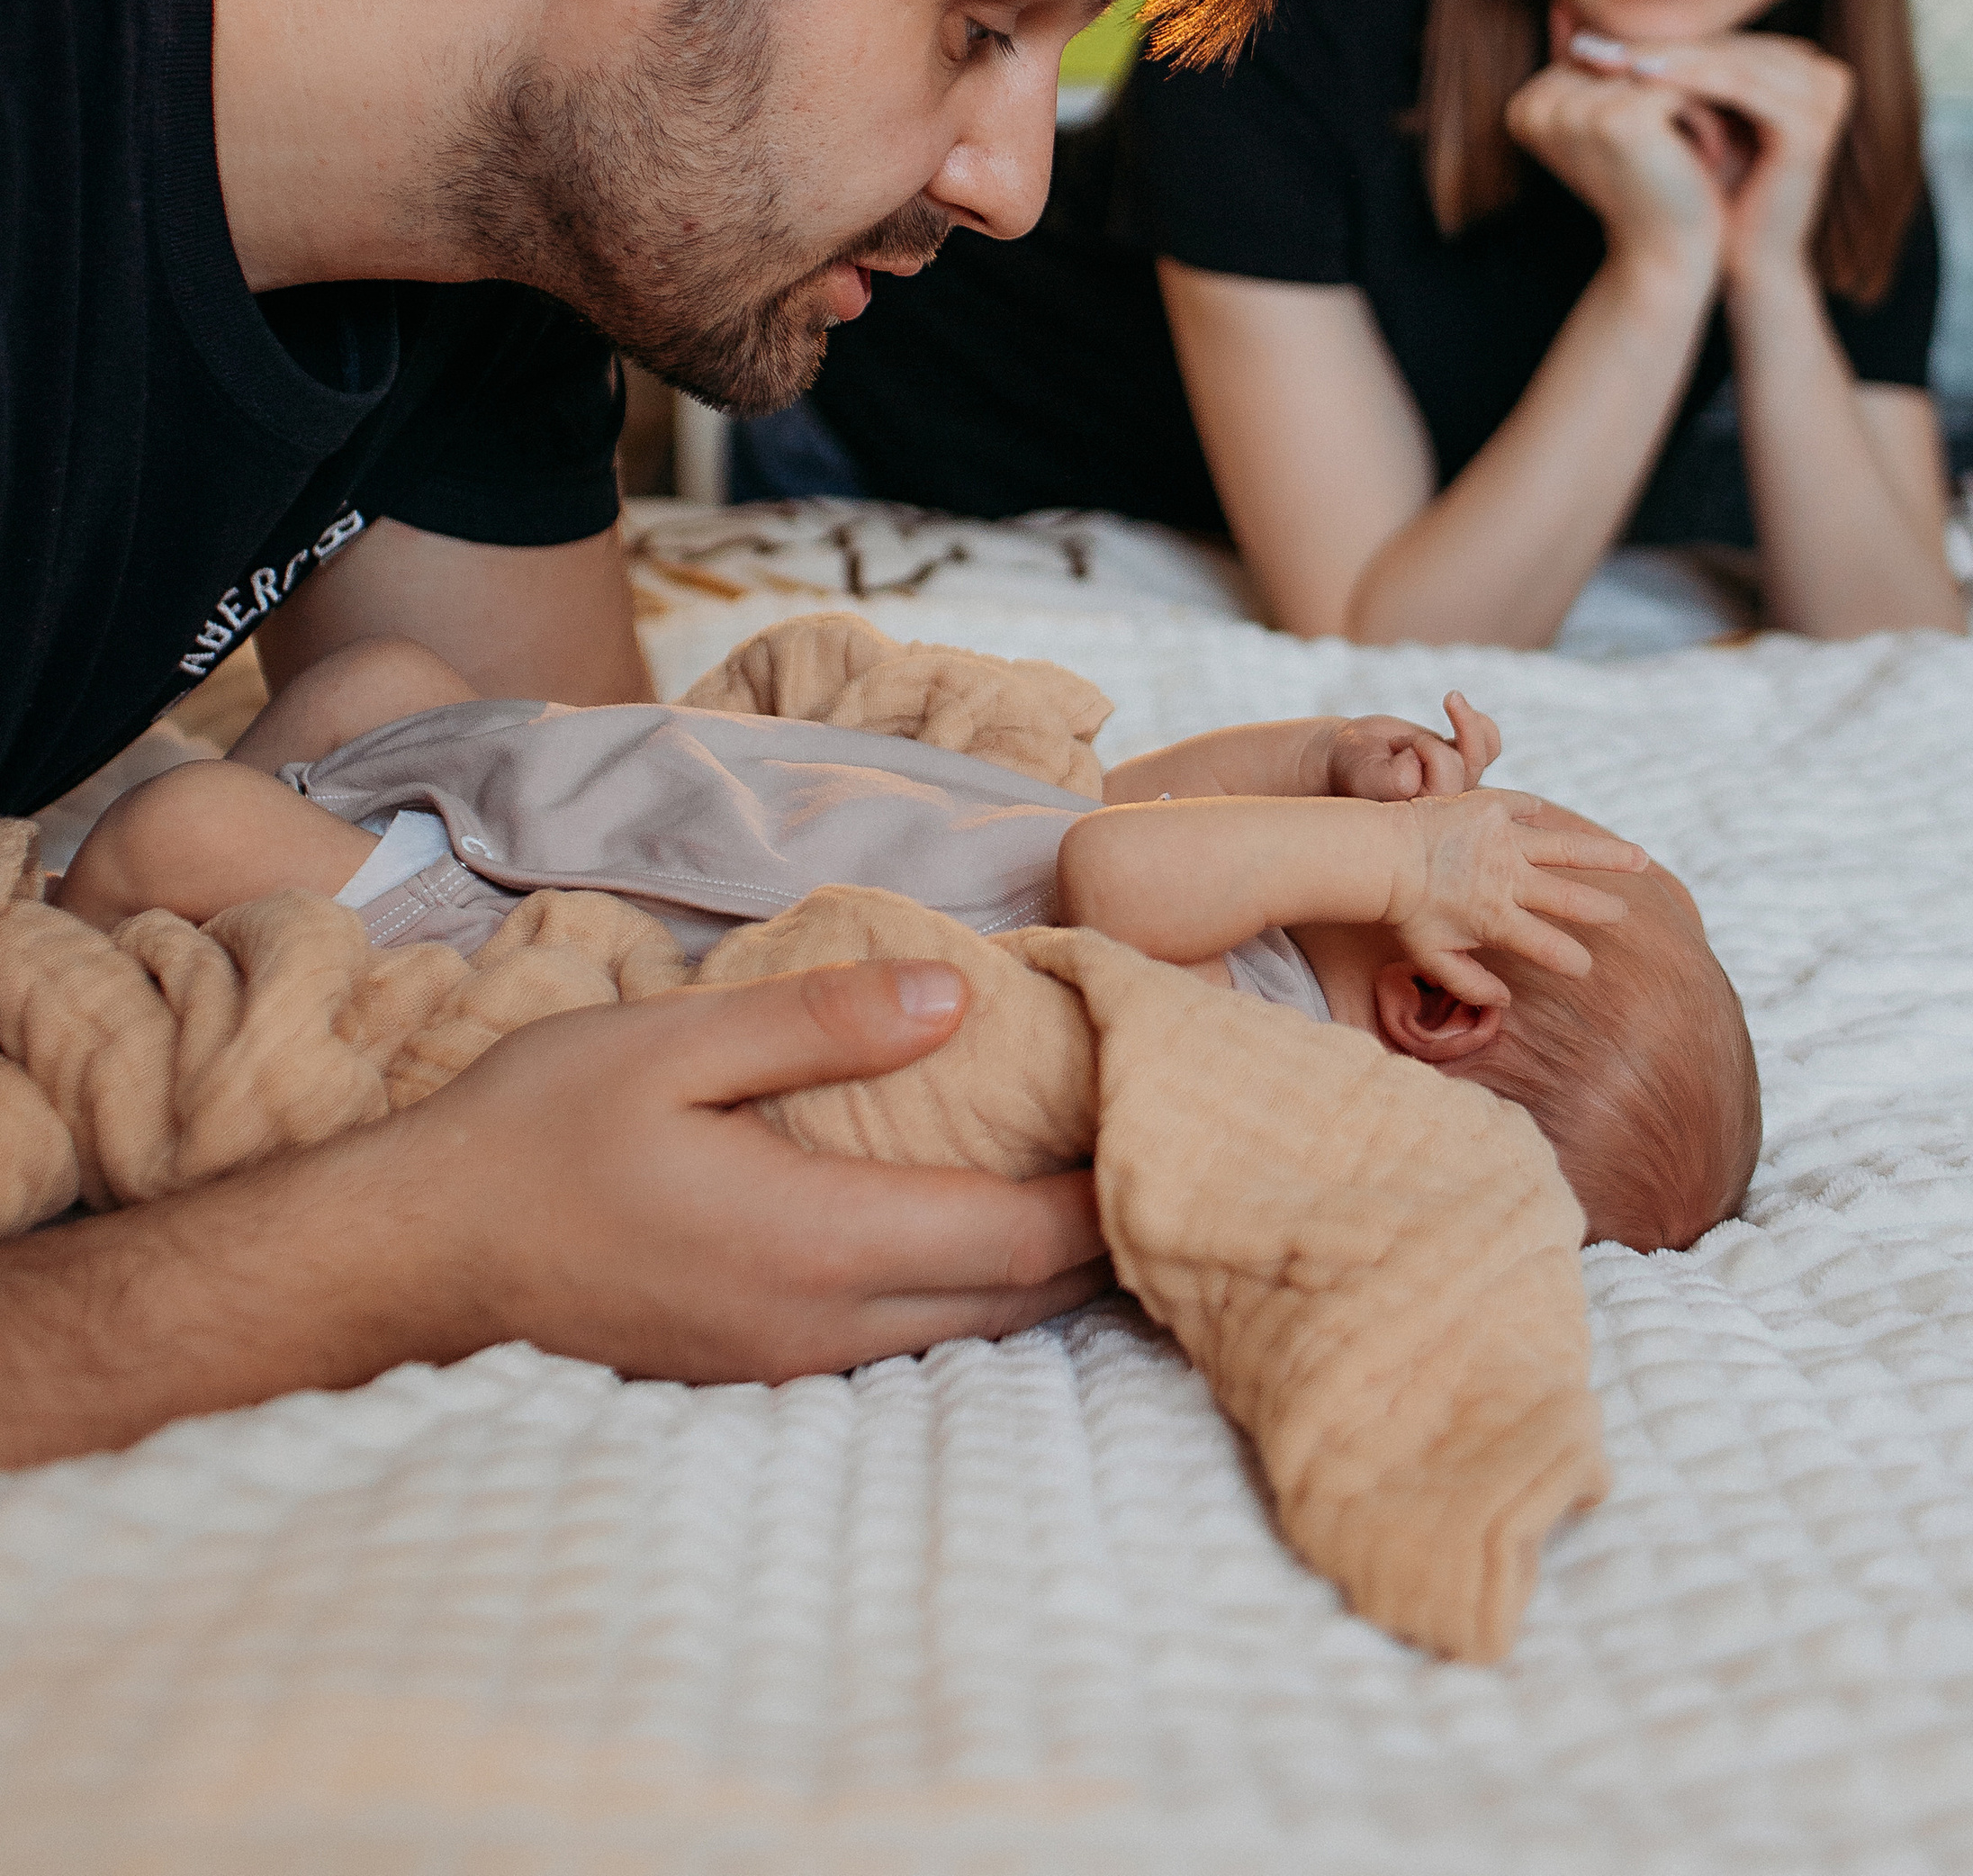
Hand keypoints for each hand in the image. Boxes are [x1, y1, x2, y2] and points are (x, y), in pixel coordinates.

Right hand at [389, 961, 1109, 1382]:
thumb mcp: (674, 1042)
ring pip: (965, 1332)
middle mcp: (819, 1324)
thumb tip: (956, 995)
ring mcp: (786, 1363)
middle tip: (1164, 1152)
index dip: (1109, 1191)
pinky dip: (967, 1290)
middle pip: (1016, 1303)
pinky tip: (975, 1229)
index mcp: (815, 1239)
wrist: (414, 1256)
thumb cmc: (536, 1132)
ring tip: (1096, 1186)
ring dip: (1039, 1271)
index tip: (1168, 1120)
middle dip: (1102, 1237)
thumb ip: (819, 1021)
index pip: (1019, 1238)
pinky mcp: (753, 1368)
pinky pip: (901, 1341)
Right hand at [1321, 688, 1500, 799]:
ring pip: (1484, 751)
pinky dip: (1478, 721)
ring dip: (1462, 721)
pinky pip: (1490, 744)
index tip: (1390, 754)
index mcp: (1429, 818)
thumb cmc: (1354, 769)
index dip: (1420, 752)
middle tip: (1395, 746)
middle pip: (1469, 764)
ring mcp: (1458, 783)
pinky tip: (1455, 705)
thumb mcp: (1369, 776)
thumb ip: (1395, 780)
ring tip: (1444, 703)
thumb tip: (1424, 771)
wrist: (1347, 755)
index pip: (1448, 777)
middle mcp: (1449, 804)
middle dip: (1431, 741)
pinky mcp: (1460, 762)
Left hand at [1383, 791, 1645, 1003]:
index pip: (1548, 947)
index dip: (1571, 960)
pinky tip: (1552, 819)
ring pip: (1566, 847)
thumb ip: (1468, 986)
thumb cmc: (1404, 911)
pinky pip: (1525, 808)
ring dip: (1606, 854)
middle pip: (1569, 897)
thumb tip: (1505, 1003)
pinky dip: (1537, 814)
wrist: (1379, 853)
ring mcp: (1503, 838)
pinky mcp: (1492, 805)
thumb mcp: (1431, 958)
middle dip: (1600, 907)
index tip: (1585, 967)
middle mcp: (1507, 878)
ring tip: (1641, 858)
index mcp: (1496, 920)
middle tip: (1622, 915)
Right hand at [1504, 22, 1727, 289]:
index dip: (1650, 83)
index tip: (1675, 125)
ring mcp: (1574, 110)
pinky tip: (1715, 151)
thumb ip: (1598, 68)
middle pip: (1628, 62)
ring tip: (1715, 133)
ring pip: (1658, 73)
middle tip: (1707, 122)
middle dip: (1673, 86)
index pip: (1604, 62)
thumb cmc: (1646, 191)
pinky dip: (1706, 113)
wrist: (1663, 260)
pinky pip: (1680, 88)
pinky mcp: (1619, 119)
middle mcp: (1536, 105)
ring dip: (1694, 98)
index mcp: (1525, 106)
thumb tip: (1576, 4)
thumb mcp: (1618, 126)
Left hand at [1567, 30, 1851, 293]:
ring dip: (1666, 55)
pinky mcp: (1812, 122)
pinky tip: (1641, 77)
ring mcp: (1825, 96)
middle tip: (1594, 41)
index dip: (1659, 37)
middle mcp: (1825, 74)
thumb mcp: (1695, 120)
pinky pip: (1740, 85)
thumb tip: (1597, 23)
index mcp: (1805, 67)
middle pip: (1726, 45)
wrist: (1749, 262)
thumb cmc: (1716, 193)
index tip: (1591, 36)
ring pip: (1730, 60)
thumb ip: (1674, 71)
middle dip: (1658, 44)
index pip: (1722, 39)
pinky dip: (1689, 78)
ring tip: (1610, 57)